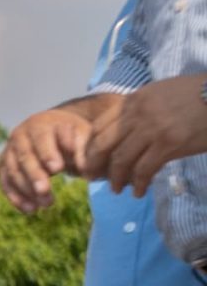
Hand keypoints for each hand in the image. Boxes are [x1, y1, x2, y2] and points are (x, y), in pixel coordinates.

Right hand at [0, 108, 97, 214]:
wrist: (56, 134)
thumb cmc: (73, 136)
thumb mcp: (83, 137)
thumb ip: (83, 149)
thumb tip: (83, 168)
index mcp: (40, 124)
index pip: (41, 138)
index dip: (47, 153)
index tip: (58, 169)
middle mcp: (20, 136)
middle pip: (24, 156)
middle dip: (34, 175)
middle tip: (45, 192)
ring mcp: (9, 152)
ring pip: (13, 172)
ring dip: (27, 190)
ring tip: (46, 205)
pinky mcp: (4, 167)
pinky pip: (6, 183)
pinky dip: (16, 197)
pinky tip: (30, 210)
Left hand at [84, 76, 206, 196]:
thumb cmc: (195, 95)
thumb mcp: (159, 94)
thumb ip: (139, 110)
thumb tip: (124, 134)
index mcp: (133, 100)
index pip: (99, 127)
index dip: (89, 148)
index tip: (89, 160)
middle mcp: (137, 113)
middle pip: (102, 145)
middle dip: (94, 165)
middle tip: (93, 178)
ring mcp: (152, 129)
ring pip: (120, 160)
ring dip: (116, 179)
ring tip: (117, 189)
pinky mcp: (169, 144)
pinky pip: (144, 169)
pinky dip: (138, 184)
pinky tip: (139, 191)